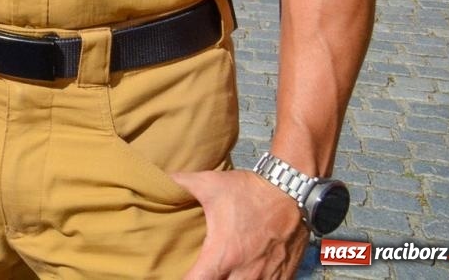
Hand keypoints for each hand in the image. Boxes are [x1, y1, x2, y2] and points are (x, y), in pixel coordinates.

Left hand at [169, 169, 305, 278]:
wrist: (292, 190)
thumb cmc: (249, 190)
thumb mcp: (209, 183)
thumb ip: (180, 183)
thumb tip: (156, 178)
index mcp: (223, 255)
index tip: (178, 273)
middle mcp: (246, 273)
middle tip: (203, 272)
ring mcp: (268, 277)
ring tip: (224, 273)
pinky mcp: (285, 275)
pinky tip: (246, 275)